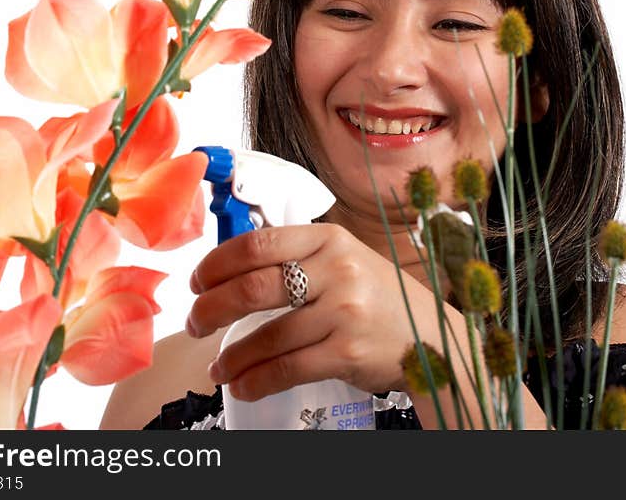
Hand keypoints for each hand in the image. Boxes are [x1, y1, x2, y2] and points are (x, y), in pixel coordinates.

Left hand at [186, 223, 449, 400]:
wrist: (431, 336)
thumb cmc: (377, 297)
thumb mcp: (344, 261)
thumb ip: (298, 258)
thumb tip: (231, 272)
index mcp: (329, 239)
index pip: (258, 244)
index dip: (216, 264)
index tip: (197, 282)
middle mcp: (337, 270)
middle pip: (254, 287)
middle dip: (211, 309)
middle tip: (194, 324)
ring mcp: (344, 312)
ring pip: (267, 336)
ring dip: (232, 356)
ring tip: (217, 367)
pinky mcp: (348, 352)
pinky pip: (287, 368)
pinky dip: (256, 380)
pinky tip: (242, 385)